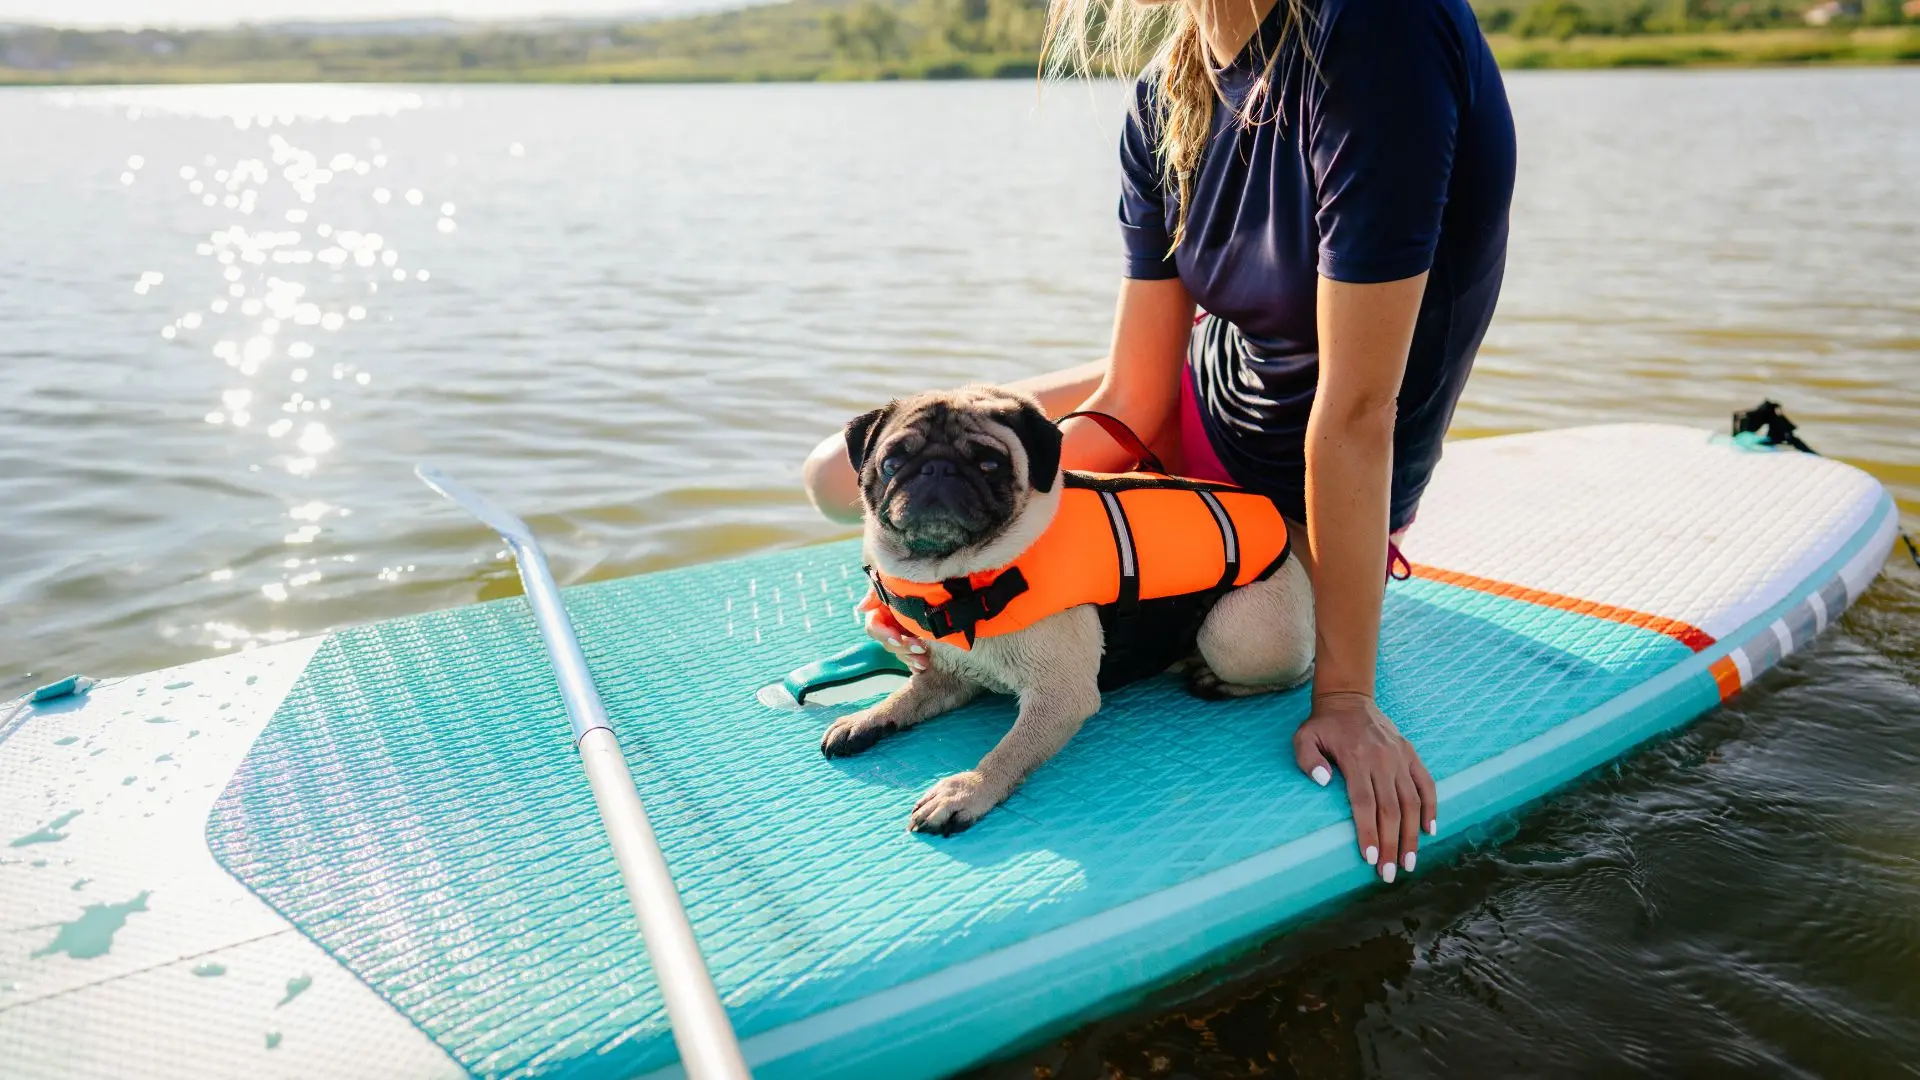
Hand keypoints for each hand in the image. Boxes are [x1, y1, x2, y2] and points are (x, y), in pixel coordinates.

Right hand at [857, 588, 929, 673]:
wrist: (929, 584)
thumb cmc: (905, 580)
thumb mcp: (889, 583)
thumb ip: (875, 594)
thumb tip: (861, 608)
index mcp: (879, 614)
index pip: (874, 628)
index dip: (884, 635)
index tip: (898, 639)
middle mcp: (887, 627)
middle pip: (889, 644)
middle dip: (904, 648)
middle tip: (920, 648)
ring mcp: (900, 636)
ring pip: (900, 652)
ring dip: (911, 658)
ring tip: (925, 662)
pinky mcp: (912, 643)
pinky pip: (910, 656)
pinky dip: (915, 663)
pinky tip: (921, 668)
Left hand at [1294, 691, 1436, 883]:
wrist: (1348, 699)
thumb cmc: (1323, 725)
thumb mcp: (1304, 737)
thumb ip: (1307, 759)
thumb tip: (1322, 782)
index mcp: (1356, 758)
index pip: (1364, 803)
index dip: (1368, 832)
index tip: (1371, 858)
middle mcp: (1382, 759)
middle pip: (1390, 809)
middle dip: (1392, 844)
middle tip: (1389, 874)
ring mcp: (1400, 757)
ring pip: (1411, 801)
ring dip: (1412, 835)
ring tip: (1410, 863)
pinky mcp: (1411, 754)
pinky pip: (1426, 784)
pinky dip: (1431, 807)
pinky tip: (1429, 831)